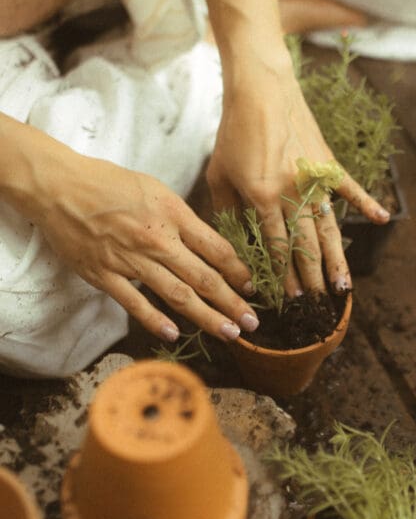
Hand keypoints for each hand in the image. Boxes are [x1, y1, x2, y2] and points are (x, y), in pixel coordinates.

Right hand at [32, 151, 258, 343]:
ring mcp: (130, 260)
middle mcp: (157, 240)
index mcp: (173, 214)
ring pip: (177, 295)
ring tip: (228, 333)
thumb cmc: (109, 183)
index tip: (252, 287)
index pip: (216, 248)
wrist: (60, 187)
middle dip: (232, 302)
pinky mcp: (105, 274)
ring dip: (206, 317)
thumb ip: (181, 218)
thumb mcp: (156, 190)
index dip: (239, 271)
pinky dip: (155, 320)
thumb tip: (206, 244)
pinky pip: (134, 303)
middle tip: (252, 322)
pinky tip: (174, 335)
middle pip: (204, 277)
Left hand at [206, 57, 389, 295]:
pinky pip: (350, 186)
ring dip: (337, 258)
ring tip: (344, 285)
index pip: (274, 245)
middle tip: (319, 304)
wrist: (260, 88)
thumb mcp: (219, 174)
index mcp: (262, 195)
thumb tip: (236, 246)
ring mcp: (313, 176)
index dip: (282, 275)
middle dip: (312, 277)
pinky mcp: (327, 162)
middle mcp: (292, 190)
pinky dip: (367, 203)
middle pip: (305, 244)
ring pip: (328, 226)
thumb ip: (228, 211)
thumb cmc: (233, 131)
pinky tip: (381, 220)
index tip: (288, 299)